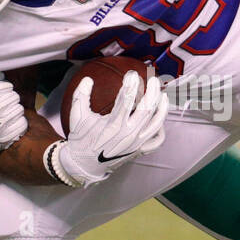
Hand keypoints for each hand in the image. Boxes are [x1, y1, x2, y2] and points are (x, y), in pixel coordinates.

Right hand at [0, 75, 27, 154]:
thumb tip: (2, 74)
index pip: (8, 86)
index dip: (5, 88)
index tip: (0, 92)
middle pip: (15, 97)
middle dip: (9, 98)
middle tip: (2, 103)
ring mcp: (0, 124)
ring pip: (20, 109)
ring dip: (13, 109)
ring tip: (5, 112)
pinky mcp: (4, 137)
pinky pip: (22, 124)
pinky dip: (18, 121)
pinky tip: (10, 121)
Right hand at [51, 71, 167, 186]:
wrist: (84, 165)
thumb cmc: (81, 139)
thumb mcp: (77, 116)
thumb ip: (81, 95)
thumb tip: (88, 78)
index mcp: (113, 125)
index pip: (126, 100)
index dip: (131, 84)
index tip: (132, 74)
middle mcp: (128, 134)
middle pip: (147, 108)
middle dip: (152, 91)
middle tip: (152, 79)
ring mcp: (136, 143)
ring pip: (156, 122)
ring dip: (162, 107)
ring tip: (163, 94)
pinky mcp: (139, 150)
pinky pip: (157, 140)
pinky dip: (160, 129)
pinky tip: (159, 118)